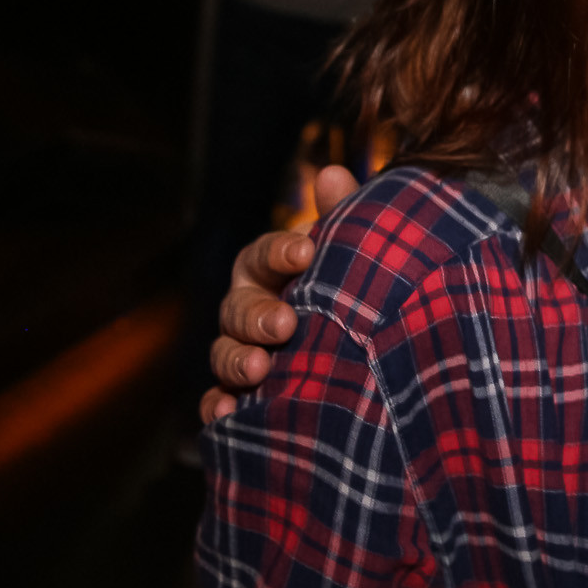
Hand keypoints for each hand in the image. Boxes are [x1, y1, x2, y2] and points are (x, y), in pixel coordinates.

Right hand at [199, 164, 359, 422]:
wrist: (369, 350)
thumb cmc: (353, 288)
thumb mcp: (355, 252)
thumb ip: (344, 217)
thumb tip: (332, 173)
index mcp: (271, 271)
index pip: (263, 255)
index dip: (280, 251)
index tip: (307, 252)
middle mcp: (249, 309)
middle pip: (238, 307)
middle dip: (257, 314)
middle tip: (285, 324)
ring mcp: (243, 351)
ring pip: (225, 352)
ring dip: (237, 360)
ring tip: (260, 369)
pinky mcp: (242, 394)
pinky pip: (219, 401)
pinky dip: (218, 408)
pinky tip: (228, 415)